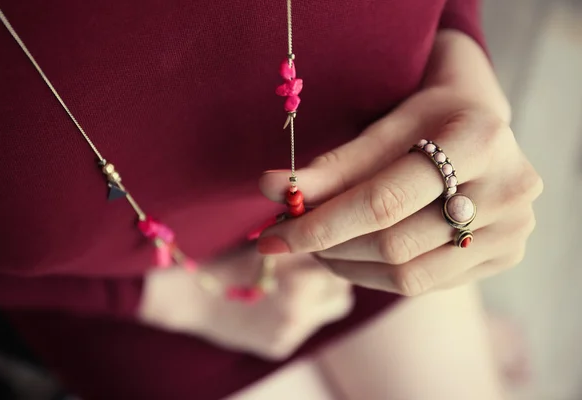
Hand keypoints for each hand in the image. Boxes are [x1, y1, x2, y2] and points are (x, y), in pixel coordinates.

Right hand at [138, 246, 352, 359]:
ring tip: (299, 281)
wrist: (186, 290)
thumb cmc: (224, 254)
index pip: (340, 264)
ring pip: (329, 310)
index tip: (324, 242)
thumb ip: (300, 237)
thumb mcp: (264, 239)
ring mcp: (289, 331)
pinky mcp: (279, 346)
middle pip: (341, 291)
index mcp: (299, 279)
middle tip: (317, 262)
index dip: (333, 250)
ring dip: (321, 296)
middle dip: (332, 276)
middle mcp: (299, 310)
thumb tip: (328, 226)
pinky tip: (277, 299)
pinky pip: (305, 327)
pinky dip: (299, 313)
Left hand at [257, 31, 542, 294]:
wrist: (477, 125)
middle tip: (291, 239)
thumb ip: (328, 167)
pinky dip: (377, 276)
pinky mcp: (508, 255)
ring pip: (409, 276)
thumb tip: (268, 188)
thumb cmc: (423, 120)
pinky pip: (426, 284)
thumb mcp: (378, 131)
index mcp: (478, 140)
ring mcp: (514, 228)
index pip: (383, 201)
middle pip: (395, 244)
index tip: (272, 236)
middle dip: (330, 248)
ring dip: (349, 267)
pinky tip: (356, 256)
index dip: (321, 224)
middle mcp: (509, 188)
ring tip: (321, 248)